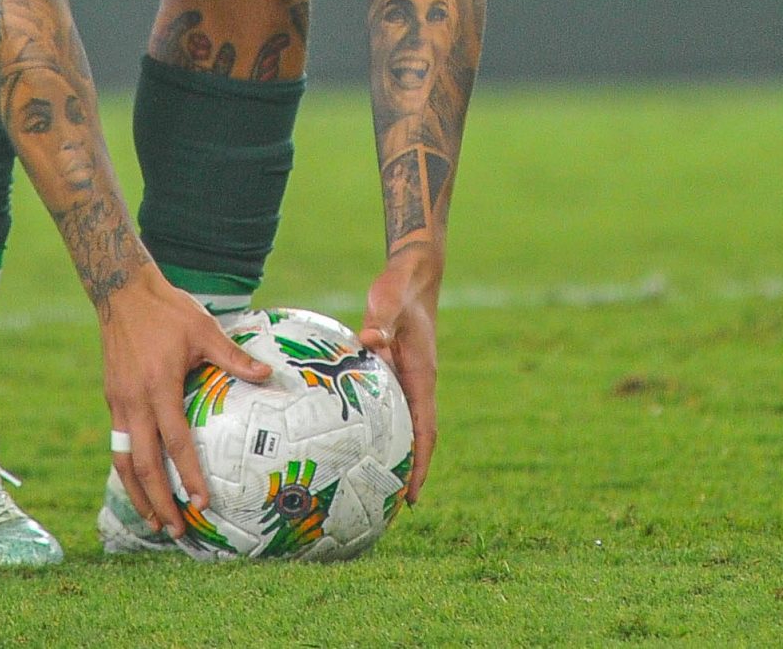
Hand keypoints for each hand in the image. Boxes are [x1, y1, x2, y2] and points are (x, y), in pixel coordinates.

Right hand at [98, 277, 270, 536]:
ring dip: (137, 495)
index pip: (174, 442)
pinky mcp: (111, 399)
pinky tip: (141, 485)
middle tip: (177, 530)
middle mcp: (133, 401)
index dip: (187, 474)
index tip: (202, 501)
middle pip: (142, 464)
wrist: (122, 293)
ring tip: (154, 522)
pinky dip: (127, 470)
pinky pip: (117, 444)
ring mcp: (118, 403)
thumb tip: (268, 376)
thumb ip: (234, 357)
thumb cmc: (169, 311)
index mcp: (159, 387)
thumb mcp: (204, 329)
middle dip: (158, 501)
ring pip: (122, 461)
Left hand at [360, 246, 442, 504]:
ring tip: (375, 487)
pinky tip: (356, 441)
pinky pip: (388, 410)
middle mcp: (418, 384)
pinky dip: (380, 431)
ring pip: (404, 426)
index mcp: (422, 377)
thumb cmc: (399, 288)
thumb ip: (380, 322)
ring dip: (396, 456)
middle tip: (392, 507)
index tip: (413, 496)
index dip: (421, 464)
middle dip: (410, 472)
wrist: (413, 275)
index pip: (426, 430)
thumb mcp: (387, 301)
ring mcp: (407, 380)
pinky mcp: (394, 372)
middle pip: (418, 438)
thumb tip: (369, 342)